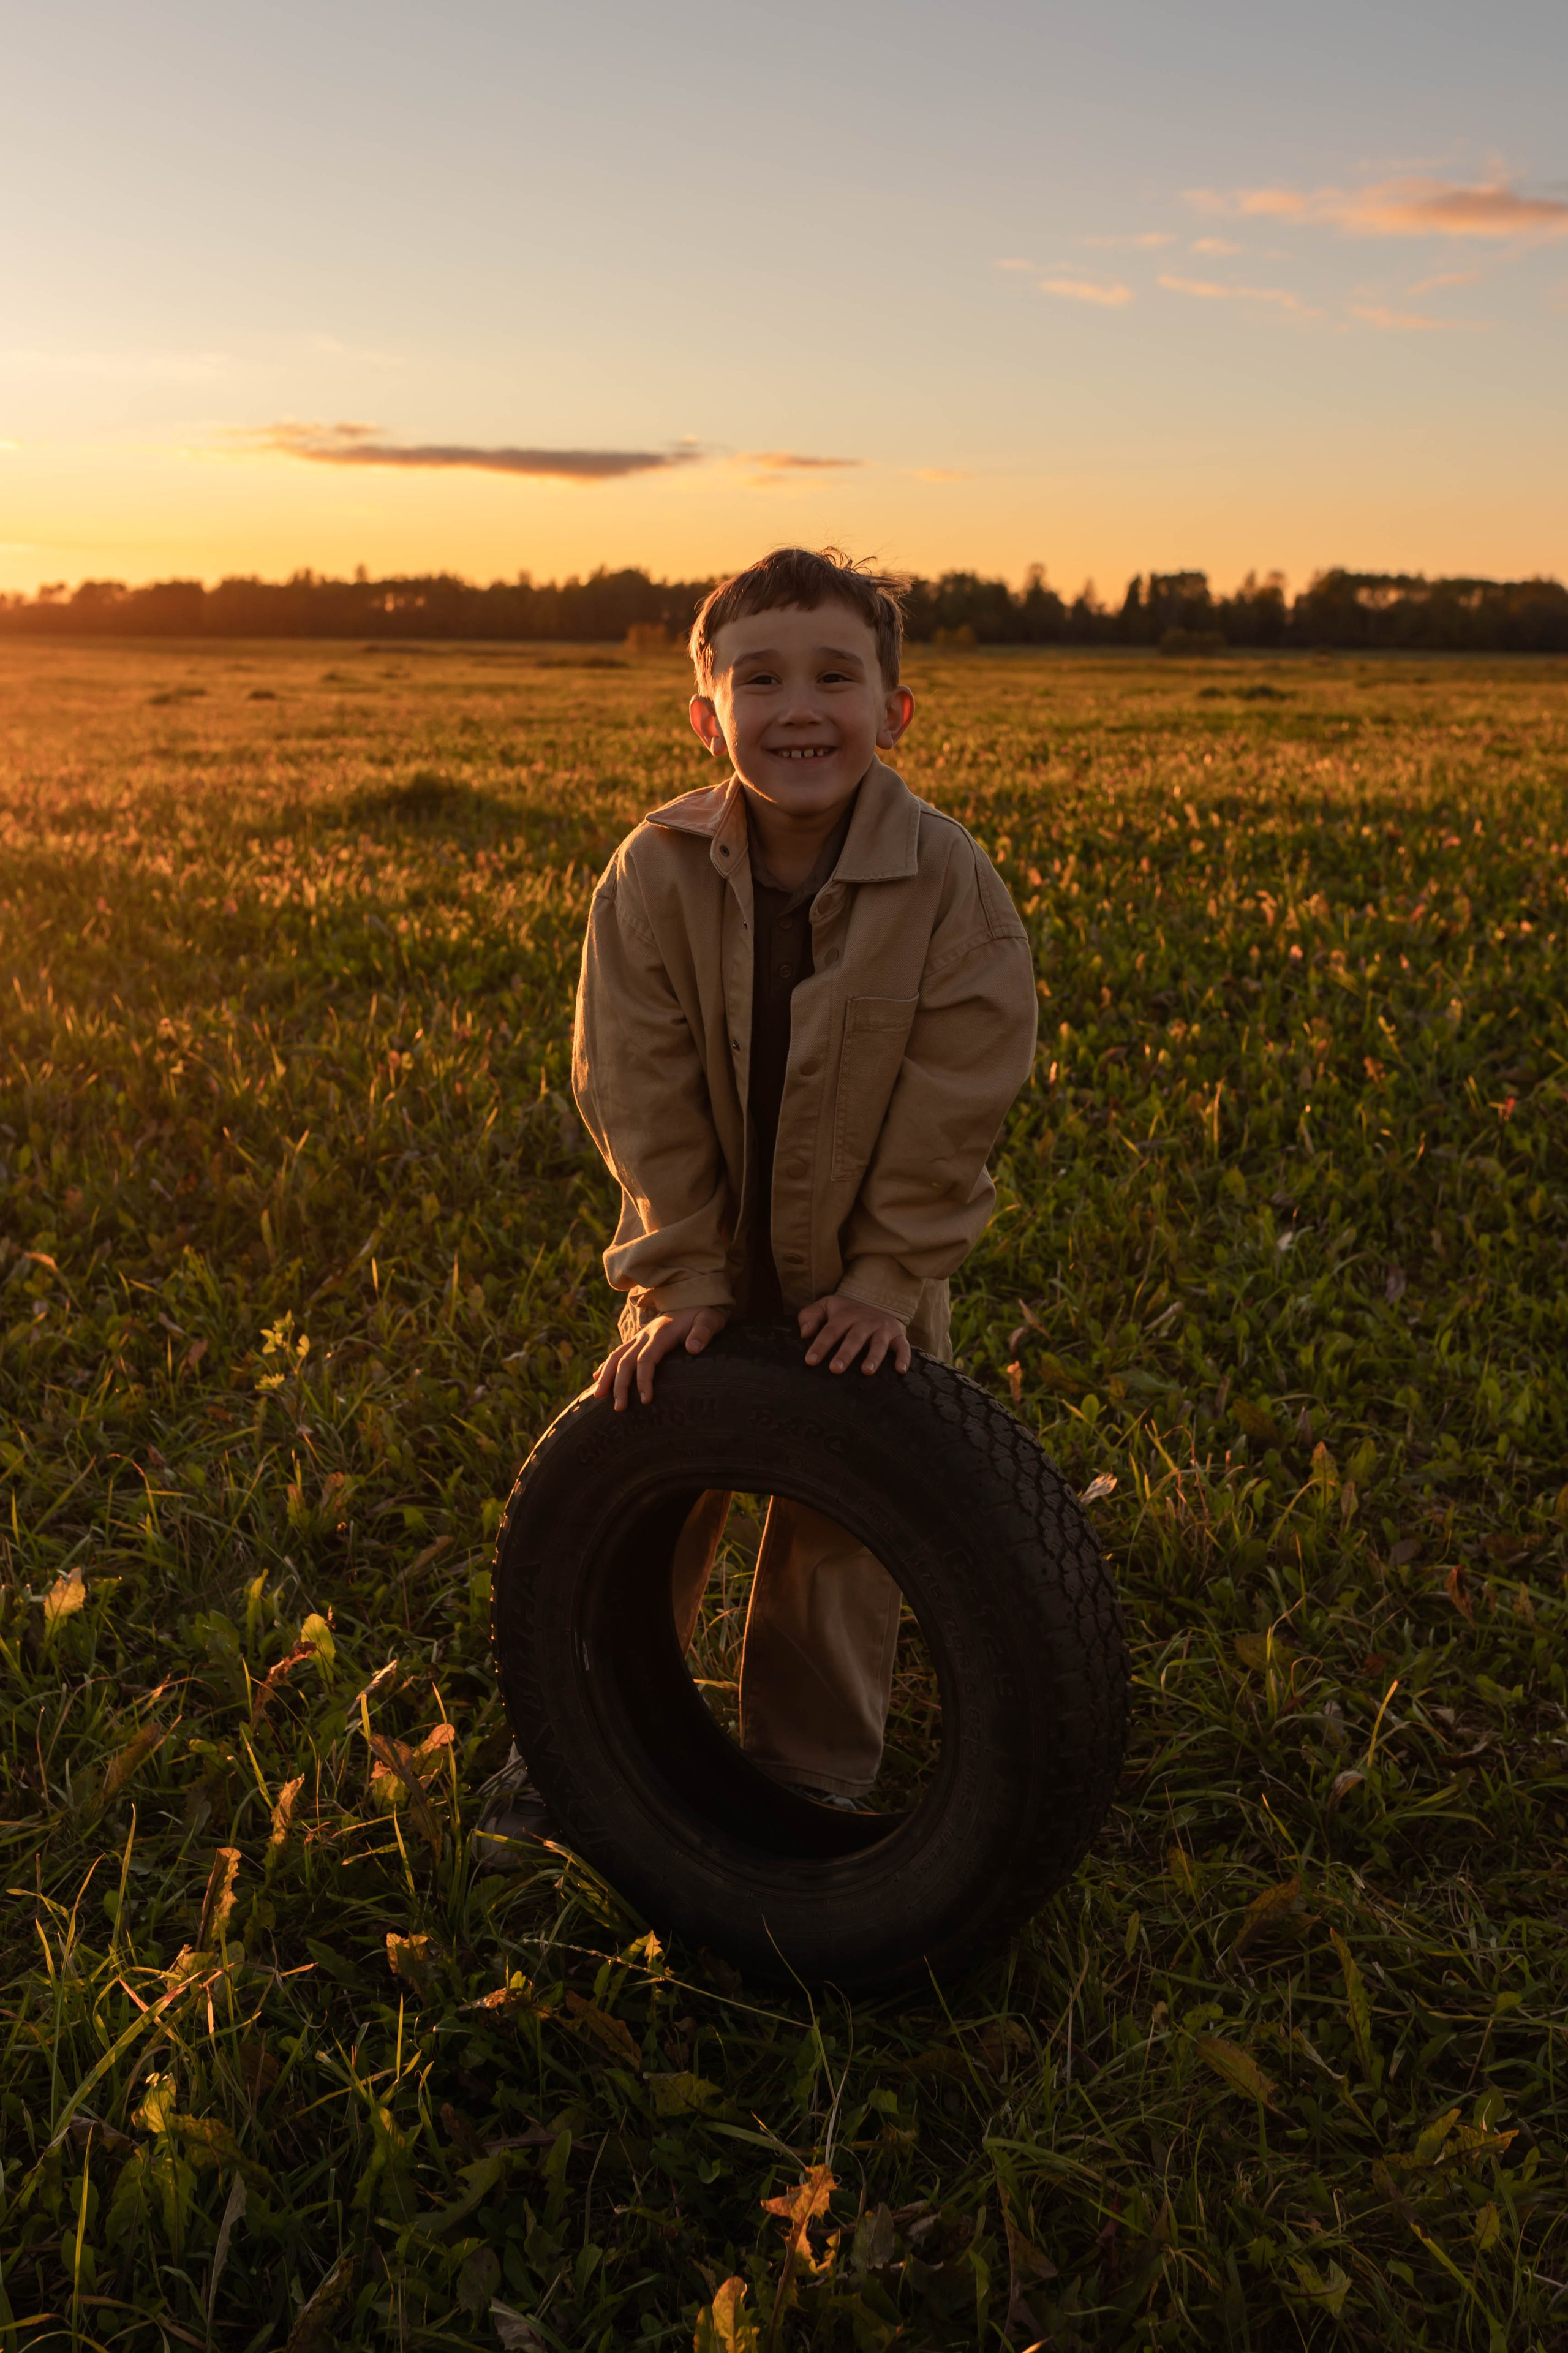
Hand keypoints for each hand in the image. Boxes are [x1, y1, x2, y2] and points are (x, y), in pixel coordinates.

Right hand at [594, 1306, 729, 1409]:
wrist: (696, 1297)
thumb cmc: (704, 1314)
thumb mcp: (710, 1321)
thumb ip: (703, 1333)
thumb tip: (693, 1348)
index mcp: (661, 1334)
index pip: (646, 1359)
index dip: (643, 1380)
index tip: (645, 1400)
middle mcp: (645, 1335)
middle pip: (625, 1360)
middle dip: (619, 1385)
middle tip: (619, 1408)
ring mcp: (640, 1336)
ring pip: (616, 1356)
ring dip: (606, 1376)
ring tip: (598, 1396)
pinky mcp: (640, 1339)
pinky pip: (619, 1352)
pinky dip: (606, 1365)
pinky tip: (597, 1377)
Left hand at [798, 1294, 911, 1375]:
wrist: (878, 1306)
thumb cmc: (845, 1314)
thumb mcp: (826, 1307)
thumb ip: (810, 1316)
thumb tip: (804, 1333)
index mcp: (845, 1314)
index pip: (831, 1330)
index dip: (820, 1345)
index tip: (810, 1361)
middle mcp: (865, 1320)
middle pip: (854, 1338)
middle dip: (845, 1353)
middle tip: (835, 1369)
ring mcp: (883, 1328)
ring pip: (879, 1343)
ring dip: (873, 1357)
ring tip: (866, 1372)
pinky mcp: (898, 1336)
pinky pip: (903, 1347)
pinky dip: (904, 1358)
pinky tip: (900, 1371)